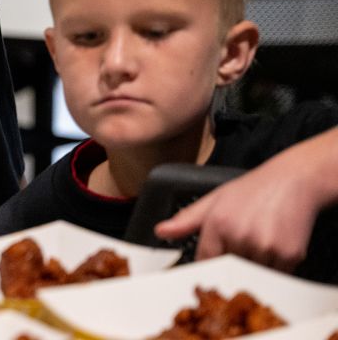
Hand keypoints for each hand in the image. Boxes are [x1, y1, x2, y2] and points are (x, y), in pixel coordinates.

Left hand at [154, 160, 318, 271]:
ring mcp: (264, 247)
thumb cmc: (252, 190)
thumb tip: (161, 232)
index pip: (205, 261)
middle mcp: (239, 236)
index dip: (208, 265)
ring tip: (258, 241)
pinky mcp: (288, 255)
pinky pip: (276, 275)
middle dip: (232, 263)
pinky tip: (273, 245)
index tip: (211, 267)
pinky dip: (274, 268)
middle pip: (229, 269)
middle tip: (242, 245)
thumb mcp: (214, 199)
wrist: (293, 180)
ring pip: (252, 274)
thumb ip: (186, 219)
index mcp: (218, 224)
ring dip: (254, 267)